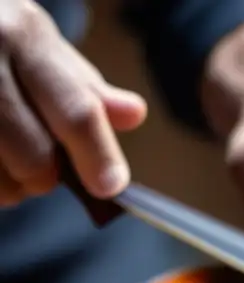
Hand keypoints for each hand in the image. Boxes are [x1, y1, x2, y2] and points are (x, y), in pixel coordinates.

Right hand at [0, 0, 145, 204]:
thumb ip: (84, 88)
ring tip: (3, 160)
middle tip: (37, 164)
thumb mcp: (38, 44)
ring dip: (8, 187)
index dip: (98, 156)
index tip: (111, 187)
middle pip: (35, 157)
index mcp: (23, 35)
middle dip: (43, 176)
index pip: (75, 111)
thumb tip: (133, 115)